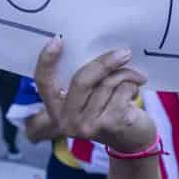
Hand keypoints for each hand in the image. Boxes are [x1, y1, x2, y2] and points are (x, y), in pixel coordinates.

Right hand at [33, 38, 152, 152]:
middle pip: (81, 80)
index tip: (57, 39)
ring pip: (107, 84)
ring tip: (135, 77)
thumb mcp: (91, 94)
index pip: (43, 83)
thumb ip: (87, 77)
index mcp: (56, 108)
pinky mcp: (109, 126)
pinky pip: (122, 92)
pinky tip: (133, 93)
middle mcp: (67, 120)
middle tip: (124, 52)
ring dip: (125, 75)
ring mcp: (87, 126)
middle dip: (104, 62)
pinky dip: (132, 87)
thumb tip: (98, 47)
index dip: (46, 61)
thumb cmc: (109, 107)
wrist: (131, 139)